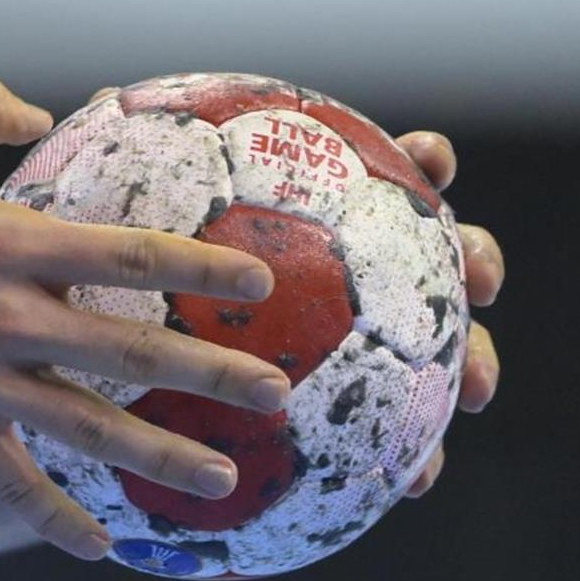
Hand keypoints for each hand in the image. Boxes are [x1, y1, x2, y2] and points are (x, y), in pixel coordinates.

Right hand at [0, 75, 291, 560]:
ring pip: (85, 429)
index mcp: (8, 244)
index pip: (131, 255)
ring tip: (224, 481)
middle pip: (130, 352)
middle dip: (212, 375)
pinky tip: (103, 549)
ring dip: (160, 457)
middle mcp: (5, 317)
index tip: (260, 282)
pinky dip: (54, 520)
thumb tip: (43, 106)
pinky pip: (8, 484)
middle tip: (276, 394)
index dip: (203, 267)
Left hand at [89, 89, 505, 498]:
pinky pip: (390, 435)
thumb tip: (99, 101)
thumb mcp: (124, 231)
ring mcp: (358, 350)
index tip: (431, 159)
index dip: (418, 160)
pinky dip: (409, 453)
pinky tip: (411, 479)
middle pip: (433, 256)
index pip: (382, 174)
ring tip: (475, 394)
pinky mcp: (346, 415)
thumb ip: (130, 172)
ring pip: (435, 351)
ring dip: (471, 364)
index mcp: (320, 223)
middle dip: (473, 259)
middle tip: (480, 278)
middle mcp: (354, 281)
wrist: (132, 373)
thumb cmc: (139, 292)